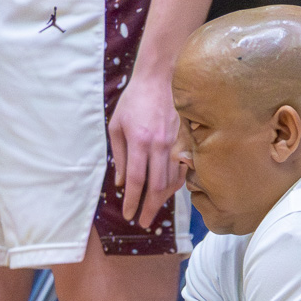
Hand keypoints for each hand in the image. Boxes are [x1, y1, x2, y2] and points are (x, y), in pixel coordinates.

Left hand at [109, 66, 180, 228]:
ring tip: (152, 209)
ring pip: (172, 181)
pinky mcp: (184, 142)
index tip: (128, 214)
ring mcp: (175, 144)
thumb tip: (120, 183)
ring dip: (162, 199)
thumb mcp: (116, 126)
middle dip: (149, 207)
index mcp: (140, 141)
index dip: (132, 200)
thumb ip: (119, 155)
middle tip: (142, 221)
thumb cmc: (134, 101)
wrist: (159, 80)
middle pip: (158, 187)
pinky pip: (181, 171)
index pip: (136, 180)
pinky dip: (175, 185)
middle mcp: (159, 145)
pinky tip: (167, 192)